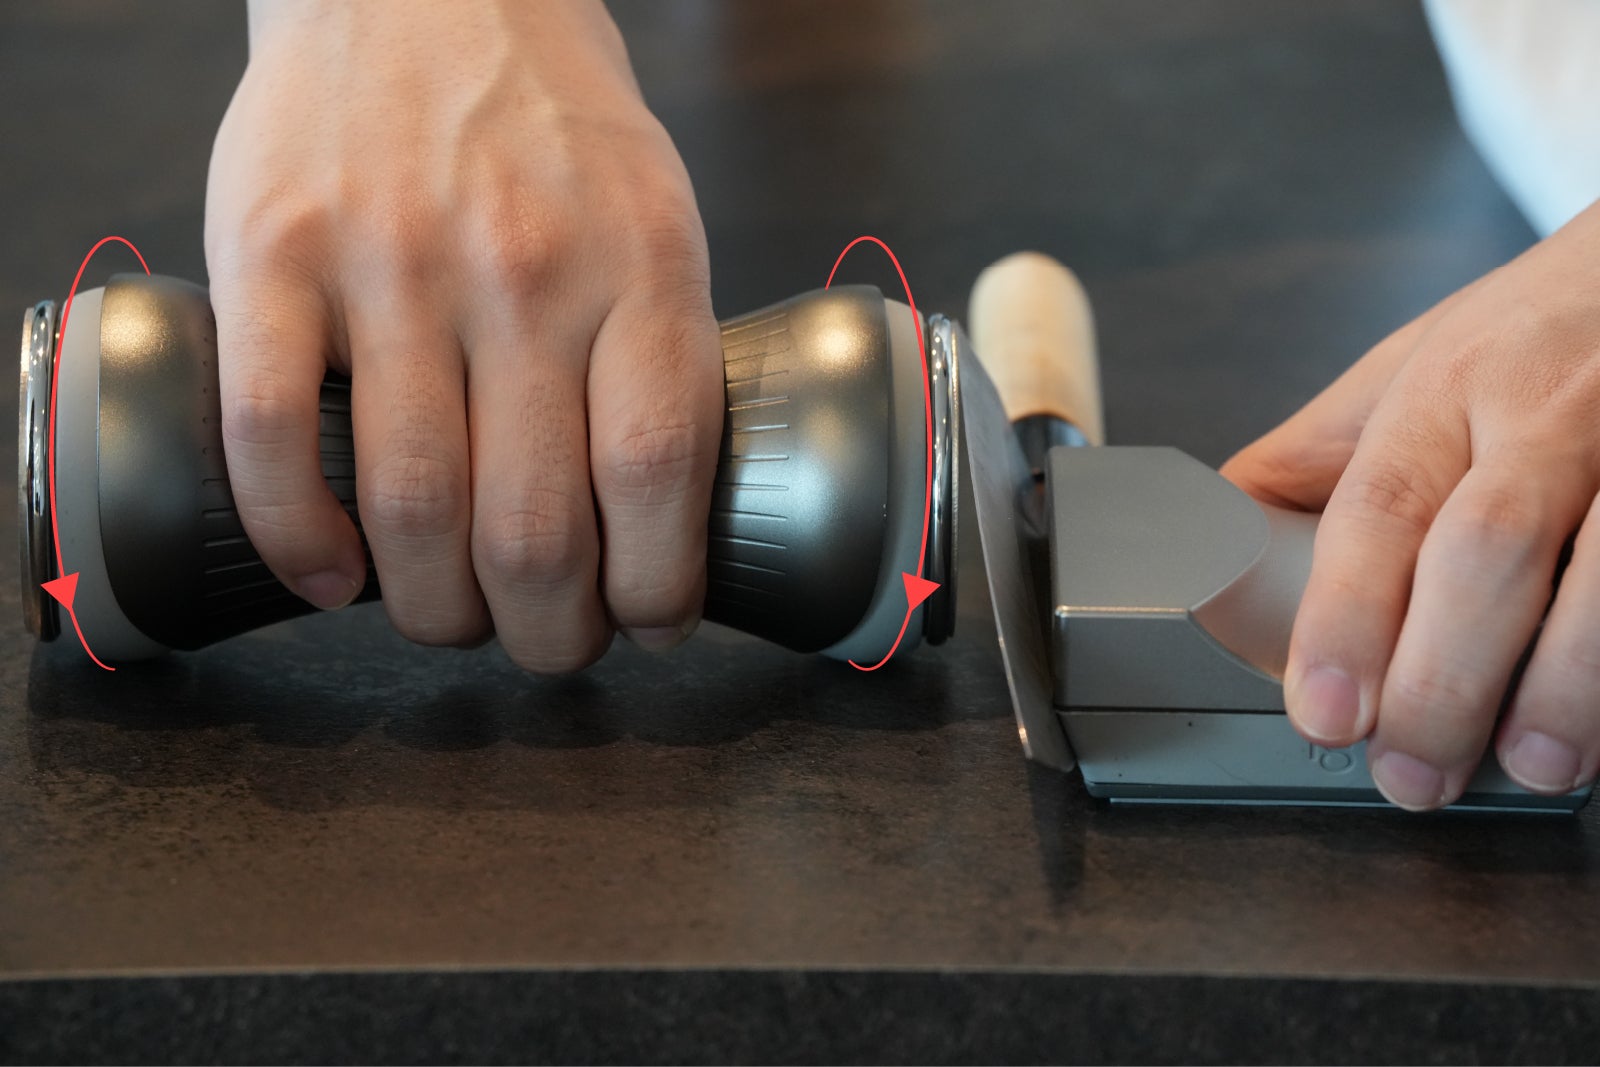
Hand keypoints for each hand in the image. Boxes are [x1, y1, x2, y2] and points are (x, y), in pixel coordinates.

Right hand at [205, 0, 721, 670]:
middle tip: (547, 644)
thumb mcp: (658, 224)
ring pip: (408, 509)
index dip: (653, 588)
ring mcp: (389, 261)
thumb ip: (660, 358)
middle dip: (547, 633)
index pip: (655, 474)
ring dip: (435, 611)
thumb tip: (660, 525)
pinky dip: (299, 541)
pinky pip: (271, 440)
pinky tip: (333, 578)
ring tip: (453, 621)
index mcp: (637, 267)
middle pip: (533, 527)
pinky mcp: (271, 253)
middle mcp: (518, 269)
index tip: (648, 624)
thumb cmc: (554, 131)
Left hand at [1222, 199, 1599, 809]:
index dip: (1345, 618)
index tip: (1325, 714)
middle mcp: (1545, 407)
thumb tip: (1206, 546)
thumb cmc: (1529, 332)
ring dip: (1569, 684)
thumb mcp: (1407, 370)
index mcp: (1442, 389)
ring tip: (1532, 766)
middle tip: (1413, 775)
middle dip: (1443, 679)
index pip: (1378, 509)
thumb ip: (1316, 463)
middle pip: (1485, 550)